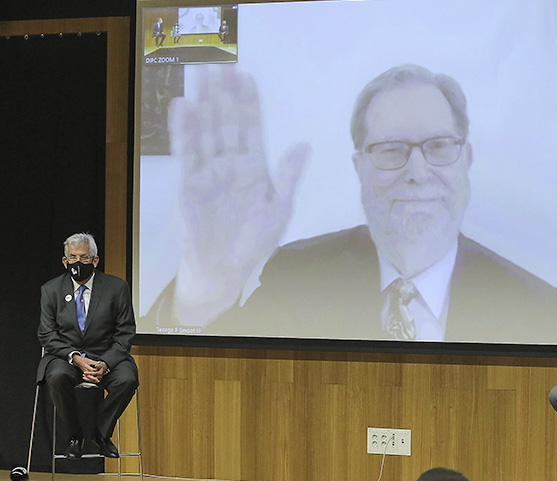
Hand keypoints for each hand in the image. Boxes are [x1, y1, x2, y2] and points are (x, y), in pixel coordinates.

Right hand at [73, 355, 105, 382]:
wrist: (78, 361)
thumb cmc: (84, 360)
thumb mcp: (89, 360)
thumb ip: (94, 362)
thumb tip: (99, 363)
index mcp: (86, 366)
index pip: (91, 370)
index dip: (95, 371)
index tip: (99, 371)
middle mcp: (85, 370)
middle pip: (89, 375)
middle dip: (93, 378)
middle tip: (97, 380)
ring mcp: (84, 371)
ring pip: (88, 376)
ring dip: (91, 379)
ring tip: (96, 380)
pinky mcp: (84, 372)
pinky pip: (87, 376)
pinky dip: (89, 378)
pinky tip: (92, 380)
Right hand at [168, 65, 310, 324]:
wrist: (226, 270)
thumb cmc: (254, 242)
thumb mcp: (279, 209)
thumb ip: (288, 176)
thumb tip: (303, 144)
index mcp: (254, 168)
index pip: (251, 128)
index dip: (249, 103)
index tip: (247, 77)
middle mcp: (230, 164)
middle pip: (227, 123)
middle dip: (225, 95)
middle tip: (221, 64)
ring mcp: (208, 173)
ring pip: (207, 131)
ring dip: (204, 104)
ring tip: (202, 75)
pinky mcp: (188, 185)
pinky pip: (187, 154)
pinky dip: (184, 131)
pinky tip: (184, 107)